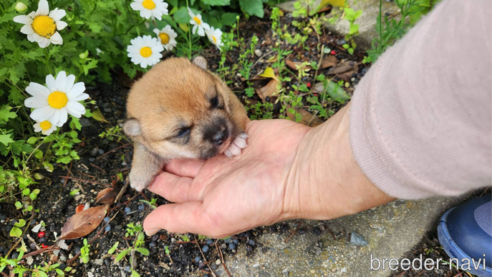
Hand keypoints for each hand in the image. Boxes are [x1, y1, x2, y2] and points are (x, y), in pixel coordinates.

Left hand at [143, 104, 393, 236]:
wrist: (297, 169)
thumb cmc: (258, 197)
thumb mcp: (212, 215)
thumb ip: (178, 219)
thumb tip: (146, 229)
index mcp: (206, 195)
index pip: (172, 187)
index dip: (154, 176)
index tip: (137, 162)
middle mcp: (216, 174)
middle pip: (183, 161)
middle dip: (165, 151)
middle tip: (144, 134)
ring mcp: (229, 152)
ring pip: (199, 141)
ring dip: (186, 134)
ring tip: (164, 119)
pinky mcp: (242, 132)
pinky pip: (219, 126)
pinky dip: (208, 122)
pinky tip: (193, 112)